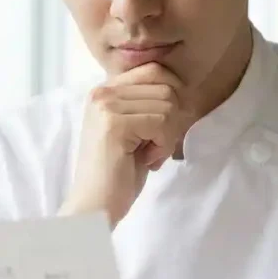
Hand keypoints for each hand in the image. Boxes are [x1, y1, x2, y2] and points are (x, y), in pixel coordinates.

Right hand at [57, 62, 196, 227]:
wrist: (95, 207)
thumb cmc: (119, 175)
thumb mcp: (137, 131)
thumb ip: (150, 105)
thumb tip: (182, 89)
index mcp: (106, 90)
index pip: (155, 70)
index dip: (172, 98)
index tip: (163, 129)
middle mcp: (102, 91)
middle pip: (166, 87)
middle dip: (171, 122)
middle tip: (153, 147)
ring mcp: (106, 105)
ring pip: (168, 106)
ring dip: (167, 136)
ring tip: (147, 155)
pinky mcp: (114, 123)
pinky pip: (162, 123)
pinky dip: (163, 146)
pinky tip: (146, 161)